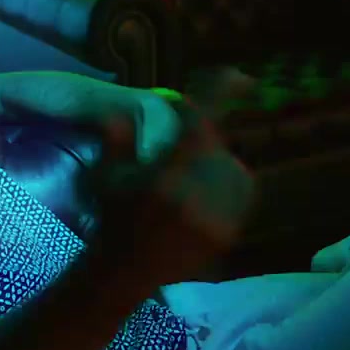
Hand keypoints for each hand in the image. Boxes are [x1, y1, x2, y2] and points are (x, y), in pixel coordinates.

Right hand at [89, 69, 257, 284]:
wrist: (126, 271)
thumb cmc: (115, 219)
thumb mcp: (107, 177)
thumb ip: (117, 141)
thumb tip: (121, 111)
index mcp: (168, 178)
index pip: (200, 127)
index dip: (220, 97)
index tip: (233, 78)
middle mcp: (197, 197)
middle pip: (219, 150)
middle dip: (207, 140)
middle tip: (192, 142)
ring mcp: (215, 219)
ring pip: (235, 173)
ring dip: (222, 163)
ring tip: (203, 167)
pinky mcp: (226, 235)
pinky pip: (241, 199)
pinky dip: (232, 187)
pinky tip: (213, 190)